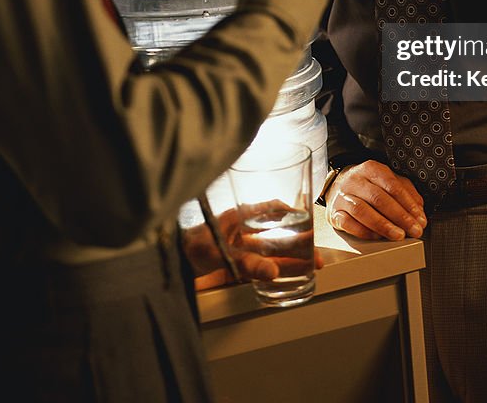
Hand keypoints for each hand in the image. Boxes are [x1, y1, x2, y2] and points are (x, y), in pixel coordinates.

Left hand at [181, 208, 322, 289]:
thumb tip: (273, 271)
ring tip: (311, 268)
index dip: (290, 211)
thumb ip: (246, 262)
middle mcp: (242, 231)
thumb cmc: (188, 247)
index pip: (269, 207)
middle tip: (316, 255)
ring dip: (292, 259)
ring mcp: (240, 249)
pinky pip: (261, 268)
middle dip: (299, 242)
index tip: (307, 217)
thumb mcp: (219, 252)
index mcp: (238, 216)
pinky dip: (277, 272)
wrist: (171, 267)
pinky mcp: (237, 267)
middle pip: (277, 233)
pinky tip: (289, 279)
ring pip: (272, 252)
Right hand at [325, 160, 427, 241]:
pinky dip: (364, 232)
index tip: (419, 219)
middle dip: (399, 216)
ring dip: (383, 225)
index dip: (408, 204)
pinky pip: (348, 223)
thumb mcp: (389, 182)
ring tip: (398, 235)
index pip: (392, 186)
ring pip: (362, 211)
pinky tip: (377, 237)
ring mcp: (343, 197)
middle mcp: (355, 180)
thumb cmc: (369, 186)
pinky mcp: (334, 213)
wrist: (338, 186)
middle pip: (378, 198)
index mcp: (371, 169)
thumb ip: (406, 193)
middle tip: (412, 230)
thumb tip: (419, 213)